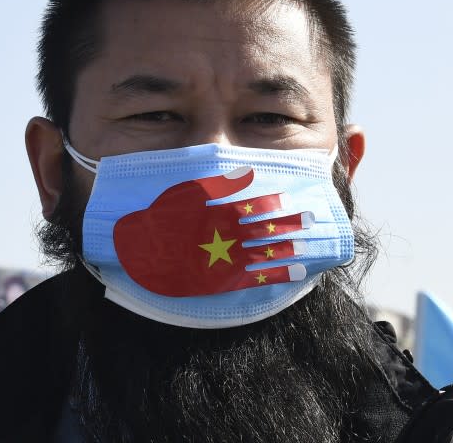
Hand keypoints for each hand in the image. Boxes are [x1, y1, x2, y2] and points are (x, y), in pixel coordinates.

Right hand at [113, 166, 311, 296]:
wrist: (140, 251)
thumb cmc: (159, 217)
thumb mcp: (185, 192)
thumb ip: (219, 184)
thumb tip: (246, 174)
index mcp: (219, 213)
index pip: (254, 206)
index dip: (274, 203)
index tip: (290, 198)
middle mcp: (228, 235)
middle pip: (266, 229)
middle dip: (290, 223)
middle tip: (311, 218)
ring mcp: (228, 259)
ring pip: (266, 253)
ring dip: (289, 248)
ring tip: (309, 244)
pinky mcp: (225, 279)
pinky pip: (258, 278)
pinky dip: (279, 275)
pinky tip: (298, 272)